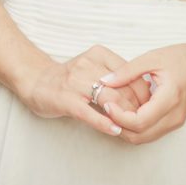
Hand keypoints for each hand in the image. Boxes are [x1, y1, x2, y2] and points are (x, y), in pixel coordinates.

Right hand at [23, 44, 151, 137]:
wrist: (35, 80)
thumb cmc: (69, 78)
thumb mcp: (93, 66)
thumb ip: (114, 74)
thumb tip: (144, 88)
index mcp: (98, 54)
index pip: (129, 72)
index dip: (142, 90)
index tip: (150, 104)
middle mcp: (87, 64)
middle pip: (122, 86)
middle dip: (136, 105)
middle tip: (145, 118)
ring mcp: (75, 81)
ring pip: (109, 98)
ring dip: (124, 115)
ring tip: (133, 126)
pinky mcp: (65, 99)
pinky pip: (88, 112)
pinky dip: (104, 123)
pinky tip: (115, 130)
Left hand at [97, 41, 185, 144]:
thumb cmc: (185, 57)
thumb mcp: (153, 57)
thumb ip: (127, 71)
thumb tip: (104, 81)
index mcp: (170, 98)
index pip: (139, 121)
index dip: (119, 116)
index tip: (106, 103)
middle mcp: (174, 116)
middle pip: (140, 136)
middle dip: (119, 126)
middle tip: (105, 108)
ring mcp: (176, 121)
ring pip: (145, 137)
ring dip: (127, 128)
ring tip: (114, 109)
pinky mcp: (175, 121)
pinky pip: (151, 132)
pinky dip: (137, 126)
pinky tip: (128, 110)